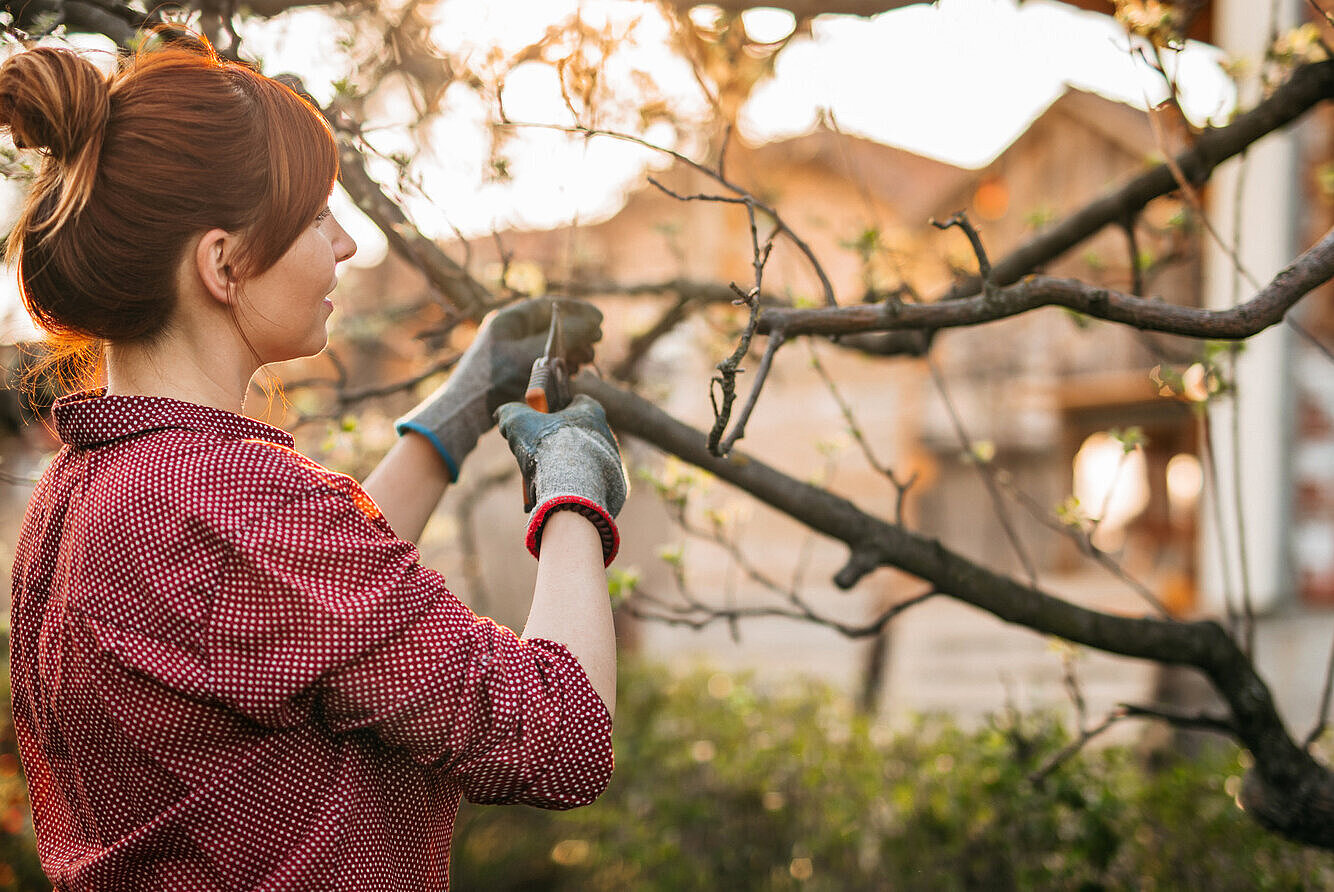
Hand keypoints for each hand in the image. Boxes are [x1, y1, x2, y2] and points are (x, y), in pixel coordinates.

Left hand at [395, 298, 601, 479]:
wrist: (465, 411)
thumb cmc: (496, 380)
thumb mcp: (533, 355)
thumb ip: (564, 336)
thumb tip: (592, 323)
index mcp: (509, 320)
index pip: (548, 306)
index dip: (577, 310)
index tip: (599, 317)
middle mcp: (510, 332)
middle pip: (550, 325)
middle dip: (577, 332)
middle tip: (598, 340)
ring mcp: (511, 351)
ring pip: (548, 344)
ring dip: (571, 349)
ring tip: (588, 359)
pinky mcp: (513, 371)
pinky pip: (542, 360)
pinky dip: (560, 363)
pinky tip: (573, 371)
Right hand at [496, 394, 627, 565]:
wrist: (573, 490)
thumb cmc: (548, 448)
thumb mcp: (518, 423)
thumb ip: (509, 412)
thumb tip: (501, 413)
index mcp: (591, 411)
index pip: (576, 401)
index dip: (557, 408)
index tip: (541, 419)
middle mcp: (607, 433)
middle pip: (579, 432)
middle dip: (560, 442)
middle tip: (540, 454)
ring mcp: (613, 460)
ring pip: (586, 459)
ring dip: (568, 466)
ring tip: (547, 478)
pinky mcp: (615, 485)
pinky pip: (593, 482)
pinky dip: (578, 486)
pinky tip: (560, 492)